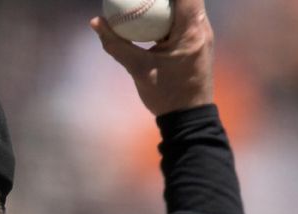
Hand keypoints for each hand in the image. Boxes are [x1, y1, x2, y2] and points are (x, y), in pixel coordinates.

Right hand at [91, 0, 213, 115]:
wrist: (187, 117)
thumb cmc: (166, 95)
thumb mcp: (138, 69)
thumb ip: (116, 44)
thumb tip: (96, 22)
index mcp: (192, 30)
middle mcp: (201, 27)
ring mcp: (201, 34)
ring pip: (184, 7)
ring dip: (165, 3)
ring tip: (143, 2)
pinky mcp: (195, 42)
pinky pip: (181, 20)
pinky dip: (166, 16)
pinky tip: (149, 19)